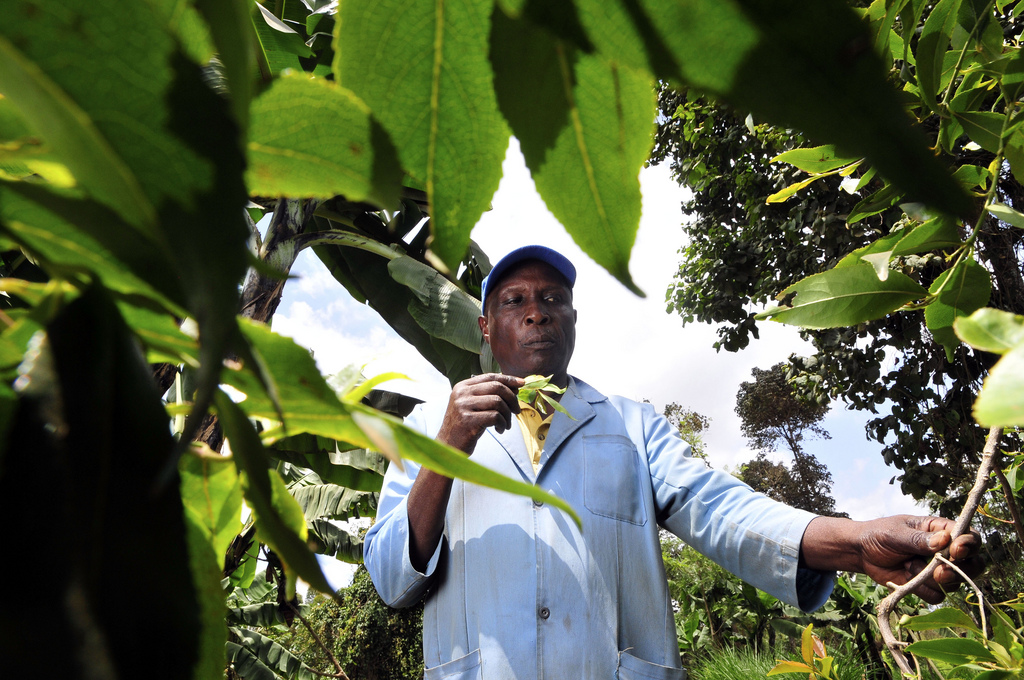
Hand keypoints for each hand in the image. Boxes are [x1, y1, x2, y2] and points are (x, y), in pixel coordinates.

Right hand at [436, 373, 523, 453]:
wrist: (448, 446)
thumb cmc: (465, 426)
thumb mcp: (473, 405)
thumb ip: (488, 395)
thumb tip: (514, 387)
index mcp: (462, 387)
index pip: (490, 377)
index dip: (508, 379)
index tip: (521, 383)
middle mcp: (461, 394)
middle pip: (496, 387)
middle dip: (512, 398)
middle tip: (516, 410)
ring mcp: (463, 406)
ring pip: (497, 402)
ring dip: (507, 414)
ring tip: (505, 424)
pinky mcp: (467, 421)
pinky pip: (495, 417)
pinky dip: (502, 423)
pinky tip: (499, 430)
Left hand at [801, 515, 983, 604]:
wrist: (861, 553)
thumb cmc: (878, 535)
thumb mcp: (896, 533)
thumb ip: (919, 539)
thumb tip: (944, 540)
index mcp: (941, 530)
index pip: (969, 537)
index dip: (969, 545)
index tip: (956, 549)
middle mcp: (946, 551)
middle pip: (973, 564)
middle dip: (959, 570)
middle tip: (938, 572)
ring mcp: (939, 570)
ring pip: (956, 583)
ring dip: (932, 580)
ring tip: (908, 565)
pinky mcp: (929, 587)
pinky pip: (937, 596)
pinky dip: (921, 590)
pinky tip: (905, 577)